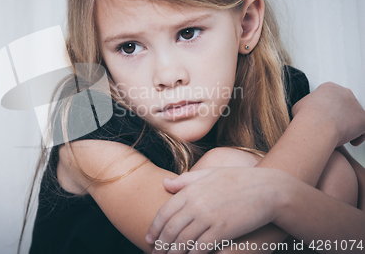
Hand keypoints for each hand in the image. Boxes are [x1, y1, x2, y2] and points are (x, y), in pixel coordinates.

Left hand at [145, 167, 288, 253]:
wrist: (268, 189)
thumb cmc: (239, 180)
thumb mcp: (210, 174)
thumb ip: (185, 180)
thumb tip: (165, 183)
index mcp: (191, 190)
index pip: (165, 212)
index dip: (155, 227)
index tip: (149, 238)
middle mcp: (196, 204)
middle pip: (171, 229)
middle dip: (161, 244)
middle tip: (155, 253)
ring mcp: (209, 217)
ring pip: (183, 241)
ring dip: (173, 253)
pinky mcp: (222, 230)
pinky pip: (201, 248)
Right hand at [291, 82, 364, 146]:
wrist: (316, 125)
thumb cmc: (305, 117)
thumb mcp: (298, 107)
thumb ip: (305, 107)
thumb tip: (303, 114)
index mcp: (329, 88)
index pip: (332, 98)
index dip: (328, 110)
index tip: (325, 118)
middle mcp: (344, 93)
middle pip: (345, 106)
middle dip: (340, 117)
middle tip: (333, 128)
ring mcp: (355, 105)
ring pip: (354, 117)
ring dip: (349, 127)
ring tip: (341, 137)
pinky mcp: (363, 118)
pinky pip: (363, 129)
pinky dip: (358, 136)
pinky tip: (350, 142)